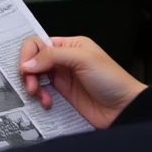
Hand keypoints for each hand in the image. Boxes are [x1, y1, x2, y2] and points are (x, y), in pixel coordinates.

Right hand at [19, 35, 145, 128]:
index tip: (26, 68)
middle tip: (31, 85)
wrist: (125, 109)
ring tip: (38, 95)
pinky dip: (40, 97)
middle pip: (33, 60)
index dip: (29, 54)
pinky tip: (47, 102)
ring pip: (35, 77)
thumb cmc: (112, 80)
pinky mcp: (63, 95)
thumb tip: (26, 63)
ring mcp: (63, 78)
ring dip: (32, 85)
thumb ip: (53, 57)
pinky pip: (42, 93)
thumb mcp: (83, 59)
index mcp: (70, 45)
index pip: (38, 43)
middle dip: (28, 72)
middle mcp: (64, 60)